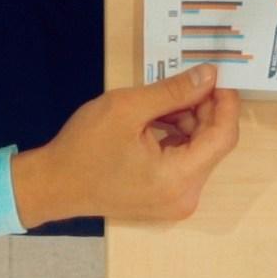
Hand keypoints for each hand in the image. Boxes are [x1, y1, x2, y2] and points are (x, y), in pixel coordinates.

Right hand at [11, 65, 241, 227]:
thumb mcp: (128, 108)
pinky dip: (177, 138)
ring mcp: (175, 202)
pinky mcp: (164, 199)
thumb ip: (174, 91)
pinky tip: (157, 120)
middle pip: (213, 144)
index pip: (224, 137)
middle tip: (187, 82)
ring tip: (163, 101)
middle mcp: (185, 196)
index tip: (218, 78)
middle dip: (204, 110)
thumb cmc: (83, 148)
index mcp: (179, 178)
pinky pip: (183, 163)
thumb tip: (209, 76)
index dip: (225, 104)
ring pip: (199, 151)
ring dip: (188, 122)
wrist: (51, 185)